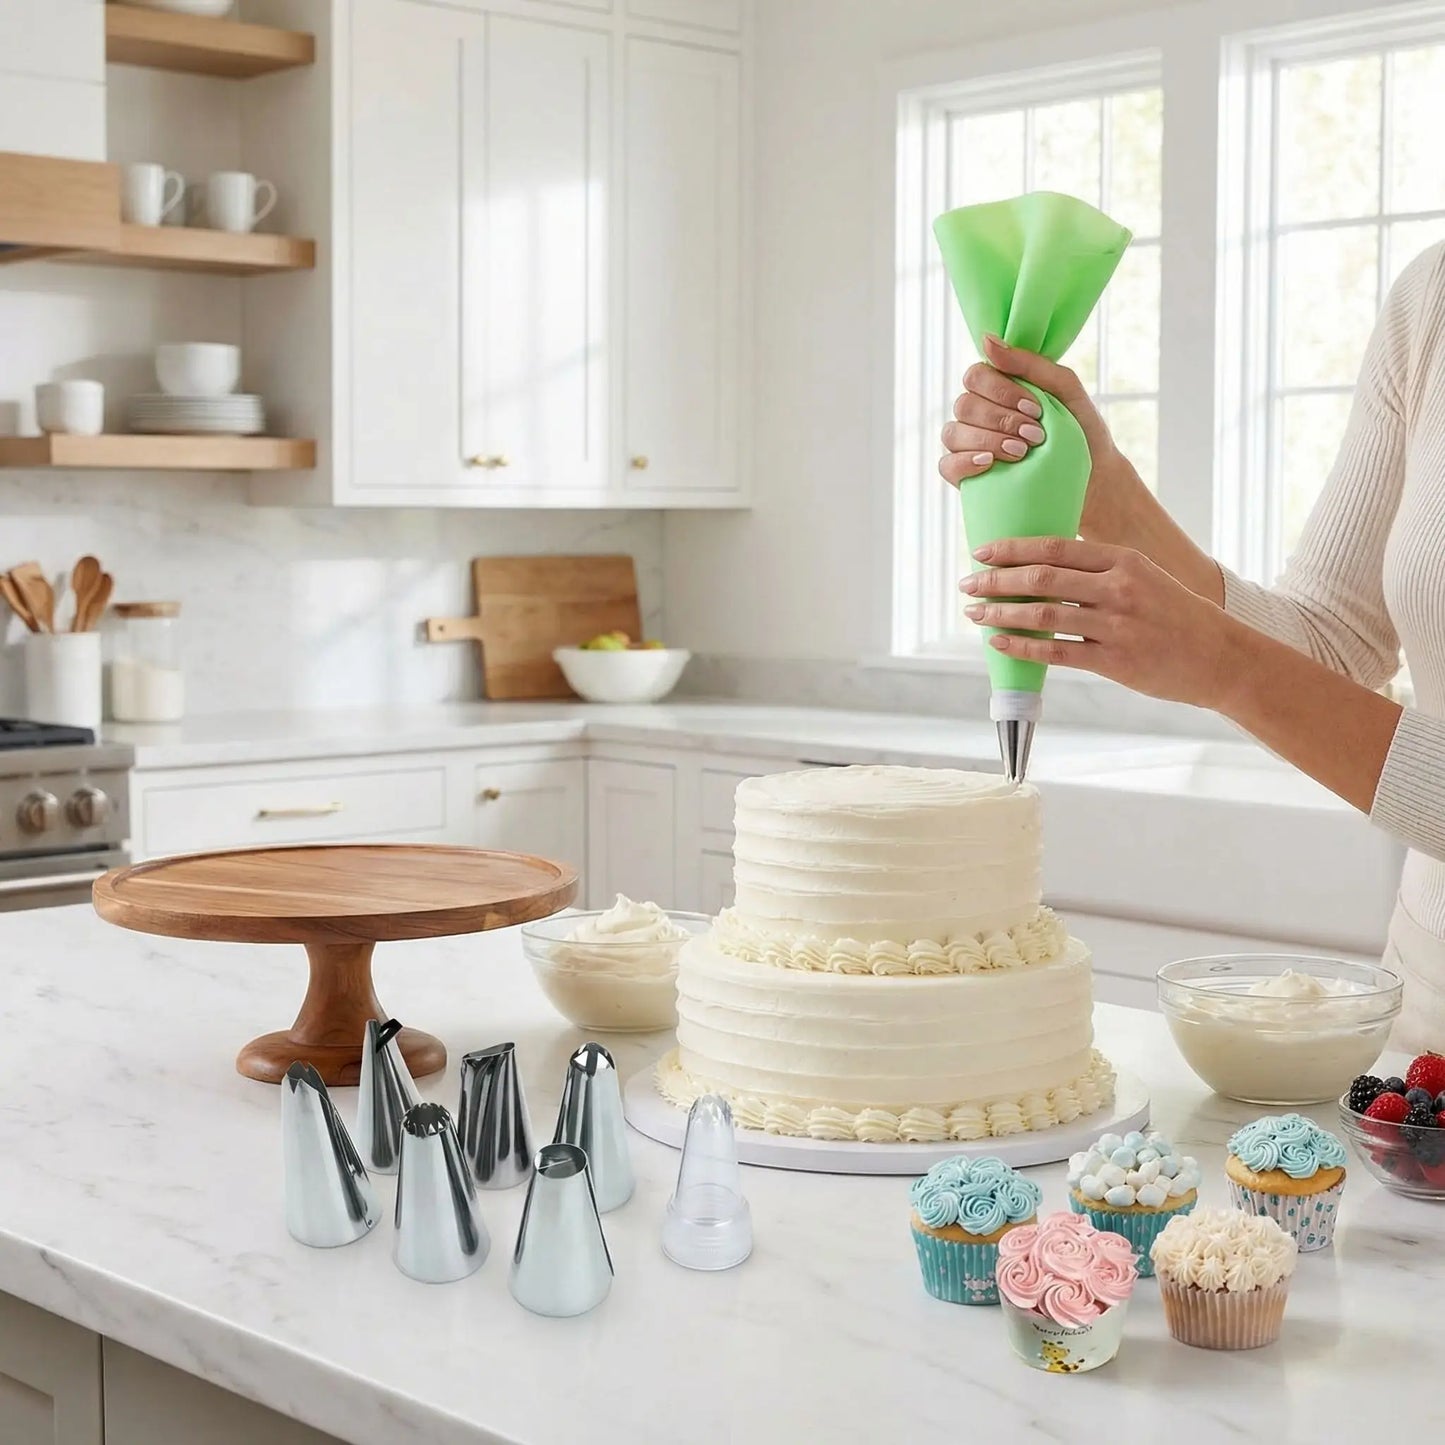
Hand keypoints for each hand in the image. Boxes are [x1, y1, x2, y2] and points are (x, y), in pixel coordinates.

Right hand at [938, 335, 1143, 533]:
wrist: (1093, 476)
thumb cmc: (1080, 429)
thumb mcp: (1064, 388)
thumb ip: (1029, 363)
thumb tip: (987, 340)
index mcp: (996, 388)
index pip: (975, 376)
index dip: (1001, 391)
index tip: (1035, 408)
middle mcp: (977, 413)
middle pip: (965, 405)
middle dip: (1002, 420)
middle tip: (1035, 435)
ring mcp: (968, 444)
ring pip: (954, 433)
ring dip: (989, 440)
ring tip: (1022, 452)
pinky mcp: (965, 475)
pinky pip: (946, 465)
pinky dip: (965, 462)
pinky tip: (990, 464)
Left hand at [959, 535, 1245, 708]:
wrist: (1219, 657)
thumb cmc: (1175, 616)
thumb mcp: (1144, 576)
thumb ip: (1099, 570)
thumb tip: (1043, 566)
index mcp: (1123, 560)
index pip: (1056, 547)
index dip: (1013, 549)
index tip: (982, 552)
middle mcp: (1118, 587)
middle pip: (1043, 577)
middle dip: (997, 579)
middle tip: (967, 583)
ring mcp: (1117, 624)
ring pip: (1044, 613)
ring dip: (1001, 612)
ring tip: (974, 613)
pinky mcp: (1115, 660)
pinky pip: (1056, 652)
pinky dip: (1022, 646)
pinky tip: (998, 642)